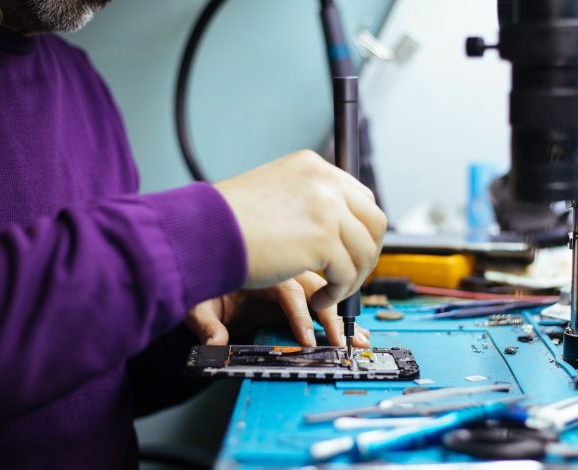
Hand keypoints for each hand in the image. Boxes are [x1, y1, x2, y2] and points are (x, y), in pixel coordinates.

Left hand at [186, 271, 370, 347]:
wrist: (201, 263)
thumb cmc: (202, 284)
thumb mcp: (198, 303)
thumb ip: (207, 324)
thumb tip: (214, 344)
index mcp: (260, 268)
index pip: (288, 291)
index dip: (299, 316)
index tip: (307, 340)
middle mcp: (281, 268)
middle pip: (315, 287)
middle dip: (331, 316)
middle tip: (342, 341)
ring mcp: (291, 274)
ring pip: (325, 288)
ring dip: (342, 313)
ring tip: (358, 336)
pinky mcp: (296, 286)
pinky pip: (324, 292)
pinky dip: (340, 307)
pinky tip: (354, 325)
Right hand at [213, 151, 386, 310]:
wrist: (202, 233)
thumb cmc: (226, 221)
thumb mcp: (273, 194)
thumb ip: (306, 202)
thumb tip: (335, 226)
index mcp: (312, 166)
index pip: (359, 197)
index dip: (361, 230)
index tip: (352, 251)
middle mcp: (325, 182)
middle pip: (374, 221)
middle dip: (367, 254)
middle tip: (351, 276)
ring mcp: (328, 209)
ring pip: (365, 251)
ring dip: (353, 278)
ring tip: (332, 293)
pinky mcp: (324, 240)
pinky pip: (347, 274)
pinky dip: (337, 293)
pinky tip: (320, 300)